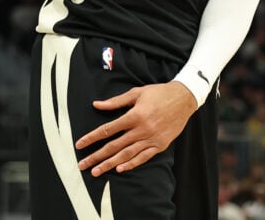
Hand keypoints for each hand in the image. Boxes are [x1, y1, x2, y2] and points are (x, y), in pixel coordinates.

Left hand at [75, 81, 197, 175]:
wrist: (184, 98)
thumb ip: (116, 101)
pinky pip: (144, 157)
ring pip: (127, 154)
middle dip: (97, 156)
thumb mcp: (136, 93)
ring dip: (110, 164)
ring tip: (97, 171)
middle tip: (82, 165)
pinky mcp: (160, 145)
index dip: (92, 137)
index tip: (80, 144)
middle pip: (115, 146)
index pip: (108, 129)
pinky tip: (120, 169)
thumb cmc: (158, 93)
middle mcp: (142, 129)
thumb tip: (96, 104)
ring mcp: (152, 139)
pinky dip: (132, 164)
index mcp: (134, 115)